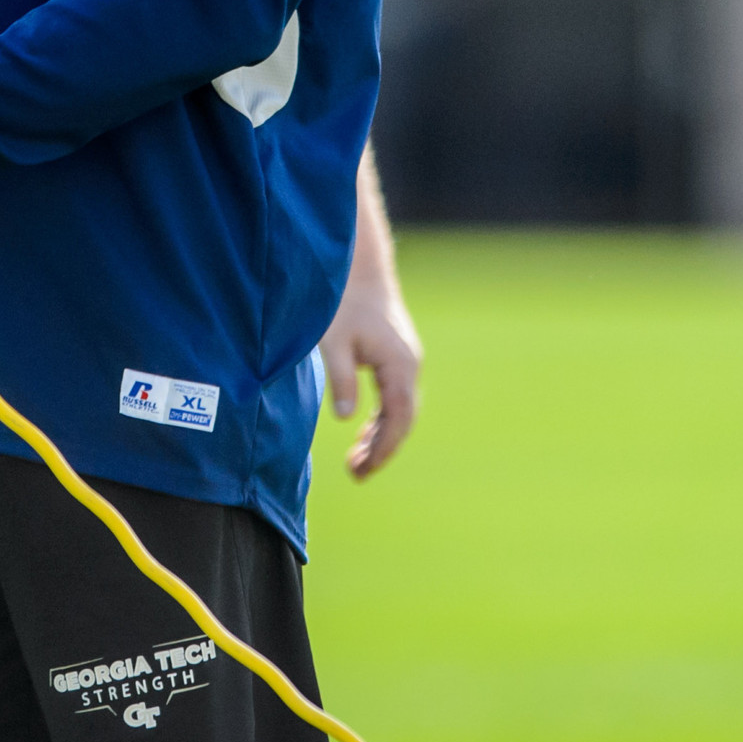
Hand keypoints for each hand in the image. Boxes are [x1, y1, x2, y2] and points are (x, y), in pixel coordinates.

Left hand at [320, 270, 421, 478]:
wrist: (358, 266)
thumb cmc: (341, 302)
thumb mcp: (333, 341)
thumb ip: (340, 378)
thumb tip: (345, 418)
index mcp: (399, 365)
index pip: (398, 419)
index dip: (382, 449)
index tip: (363, 470)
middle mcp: (409, 365)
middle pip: (402, 419)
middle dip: (382, 449)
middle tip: (356, 474)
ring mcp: (405, 360)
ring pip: (399, 410)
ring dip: (380, 436)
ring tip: (356, 463)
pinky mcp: (396, 356)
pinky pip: (393, 397)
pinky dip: (380, 418)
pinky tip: (362, 432)